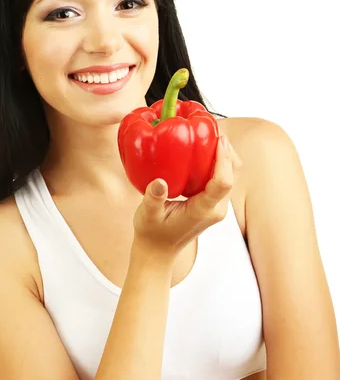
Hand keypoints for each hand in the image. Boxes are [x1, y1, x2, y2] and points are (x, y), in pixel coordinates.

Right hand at [132, 134, 242, 261]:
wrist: (158, 251)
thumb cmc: (152, 234)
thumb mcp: (146, 215)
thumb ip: (153, 199)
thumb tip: (159, 181)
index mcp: (204, 211)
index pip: (223, 182)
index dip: (223, 159)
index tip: (218, 138)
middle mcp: (216, 208)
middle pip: (233, 173)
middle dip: (227, 150)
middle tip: (212, 128)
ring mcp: (216, 205)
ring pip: (230, 173)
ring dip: (223, 153)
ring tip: (208, 133)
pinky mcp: (211, 201)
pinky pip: (221, 176)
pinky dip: (215, 160)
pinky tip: (201, 147)